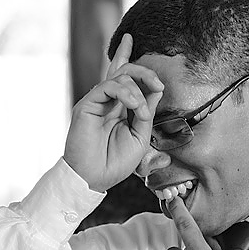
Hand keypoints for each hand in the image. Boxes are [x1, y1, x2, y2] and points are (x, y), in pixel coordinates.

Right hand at [64, 33, 163, 192]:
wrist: (95, 178)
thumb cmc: (115, 162)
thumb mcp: (140, 137)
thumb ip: (147, 113)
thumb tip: (157, 90)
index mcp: (120, 109)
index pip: (130, 81)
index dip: (143, 73)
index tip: (160, 85)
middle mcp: (108, 102)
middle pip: (125, 71)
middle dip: (145, 73)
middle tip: (158, 85)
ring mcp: (97, 102)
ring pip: (119, 76)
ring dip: (138, 91)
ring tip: (143, 112)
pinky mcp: (87, 104)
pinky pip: (107, 86)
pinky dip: (125, 92)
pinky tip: (135, 106)